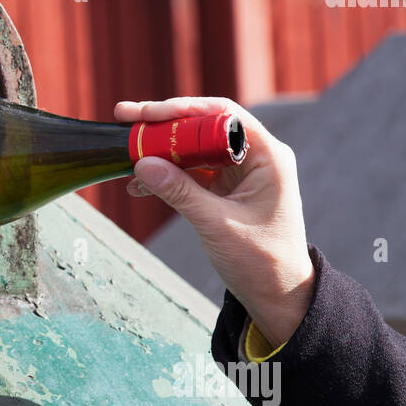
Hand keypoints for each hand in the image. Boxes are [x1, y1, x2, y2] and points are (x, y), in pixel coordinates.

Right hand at [115, 96, 315, 345]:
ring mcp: (239, 172)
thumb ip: (180, 192)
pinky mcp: (226, 189)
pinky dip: (167, 175)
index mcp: (267, 156)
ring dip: (161, 152)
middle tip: (127, 120)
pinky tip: (141, 183)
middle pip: (204, 126)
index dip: (183, 110)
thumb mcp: (217, 225)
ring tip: (127, 156)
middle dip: (164, 126)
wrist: (278, 295)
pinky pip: (192, 171)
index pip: (222, 115)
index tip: (148, 114)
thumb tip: (142, 164)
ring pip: (193, 148)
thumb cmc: (261, 261)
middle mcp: (255, 157)